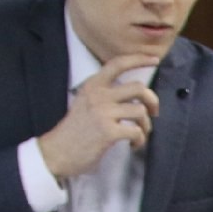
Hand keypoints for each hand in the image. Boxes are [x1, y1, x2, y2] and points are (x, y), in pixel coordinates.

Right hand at [37, 57, 159, 180]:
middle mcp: (98, 95)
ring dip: (146, 125)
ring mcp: (103, 113)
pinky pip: (136, 131)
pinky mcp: (108, 132)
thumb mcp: (85, 102)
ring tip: (139, 134)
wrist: (57, 152)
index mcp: (92, 85)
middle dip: (152, 101)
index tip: (155, 59)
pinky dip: (140, 140)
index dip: (139, 59)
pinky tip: (132, 144)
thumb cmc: (75, 130)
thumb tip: (136, 94)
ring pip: (140, 111)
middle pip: (138, 88)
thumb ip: (105, 94)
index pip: (118, 64)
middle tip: (153, 113)